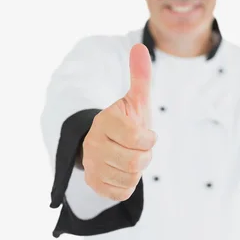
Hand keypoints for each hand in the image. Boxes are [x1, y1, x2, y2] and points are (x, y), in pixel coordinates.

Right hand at [82, 43, 156, 201]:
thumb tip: (140, 47)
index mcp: (105, 121)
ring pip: (129, 178)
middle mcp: (93, 143)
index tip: (146, 133)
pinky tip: (122, 171)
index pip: (138, 138)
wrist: (107, 142)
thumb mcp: (135, 100)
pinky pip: (121, 192)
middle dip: (145, 157)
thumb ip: (140, 76)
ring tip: (130, 157)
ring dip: (137, 171)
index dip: (148, 139)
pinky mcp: (93, 183)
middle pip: (135, 163)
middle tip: (139, 148)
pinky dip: (128, 184)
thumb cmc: (127, 120)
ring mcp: (91, 164)